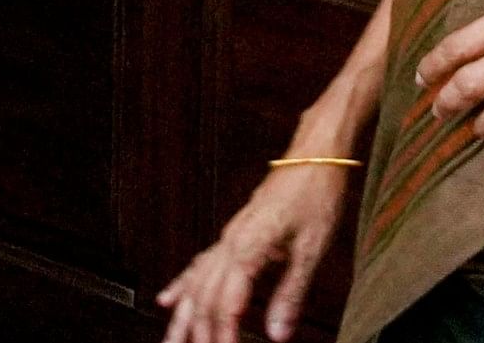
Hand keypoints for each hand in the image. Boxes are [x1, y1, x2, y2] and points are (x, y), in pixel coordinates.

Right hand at [153, 162, 349, 342]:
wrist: (313, 158)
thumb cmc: (315, 197)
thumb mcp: (312, 250)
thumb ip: (291, 294)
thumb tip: (277, 333)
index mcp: (247, 248)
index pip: (225, 304)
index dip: (222, 334)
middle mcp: (229, 243)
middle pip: (203, 297)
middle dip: (198, 332)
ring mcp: (227, 239)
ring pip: (194, 284)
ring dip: (181, 316)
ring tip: (169, 341)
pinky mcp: (232, 236)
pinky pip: (198, 265)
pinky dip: (182, 286)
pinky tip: (168, 300)